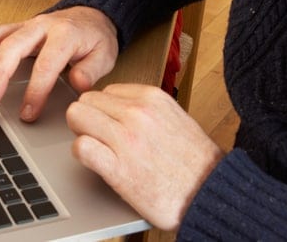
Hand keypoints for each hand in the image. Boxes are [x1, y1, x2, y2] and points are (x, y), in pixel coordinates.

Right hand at [0, 6, 118, 120]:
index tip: (28, 112)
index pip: (46, 64)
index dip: (35, 90)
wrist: (92, 16)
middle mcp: (41, 26)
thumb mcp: (105, 55)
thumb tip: (77, 85)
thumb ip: (91, 71)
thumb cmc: (95, 38)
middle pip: (13, 46)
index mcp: (65, 34)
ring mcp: (26, 25)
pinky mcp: (16, 28)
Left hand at [66, 83, 223, 229]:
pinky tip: (96, 162)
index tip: (110, 124)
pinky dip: (82, 154)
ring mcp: (126, 138)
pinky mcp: (118, 167)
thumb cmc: (195, 163)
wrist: (211, 195)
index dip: (104, 109)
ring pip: (76, 116)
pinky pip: (81, 147)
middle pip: (86, 100)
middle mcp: (137, 113)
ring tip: (99, 149)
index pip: (106, 90)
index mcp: (152, 98)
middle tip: (100, 137)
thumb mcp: (174, 117)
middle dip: (88, 119)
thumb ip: (145, 108)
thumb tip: (118, 105)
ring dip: (82, 133)